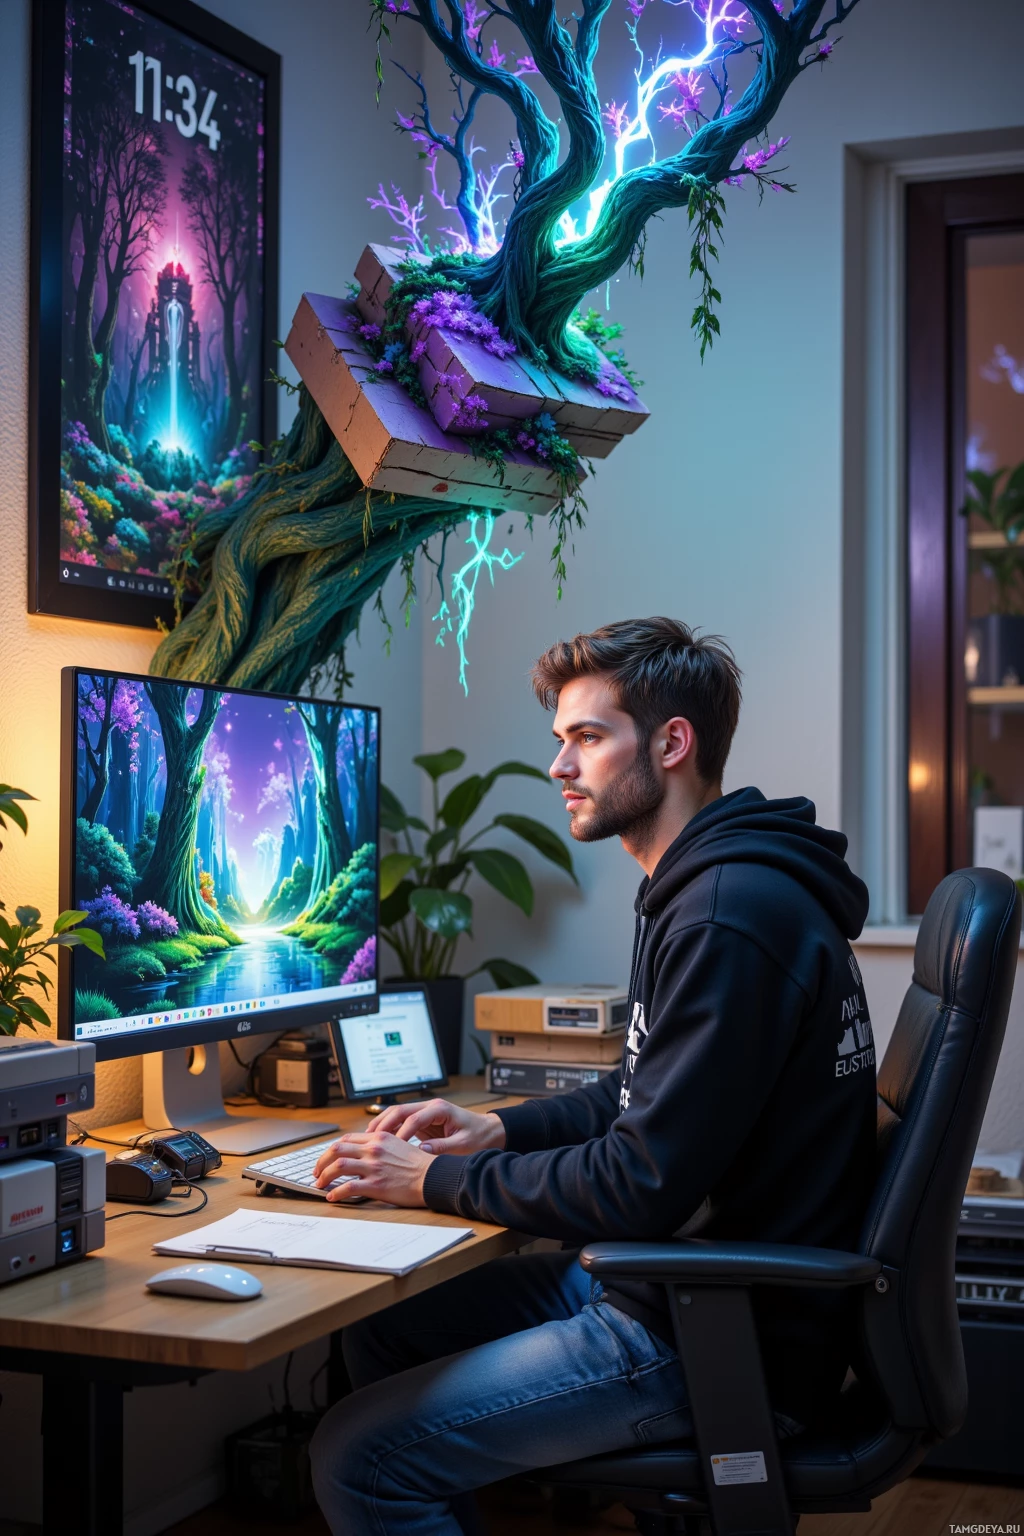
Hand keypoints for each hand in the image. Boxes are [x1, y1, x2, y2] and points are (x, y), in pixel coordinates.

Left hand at [313, 1131, 432, 1205]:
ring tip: (320, 1185)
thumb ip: (380, 1145)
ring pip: (338, 1166)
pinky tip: (332, 1198)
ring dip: (324, 1176)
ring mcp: (373, 1167)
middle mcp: (373, 1149)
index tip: (327, 1159)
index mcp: (379, 1138)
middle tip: (317, 1172)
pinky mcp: (375, 1185)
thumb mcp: (399, 1144)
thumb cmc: (420, 1164)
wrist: (433, 1177)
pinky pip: (347, 1187)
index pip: (346, 1139)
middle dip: (321, 1161)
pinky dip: (336, 1193)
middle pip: (336, 1149)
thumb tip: (364, 1152)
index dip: (332, 1149)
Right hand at [366, 1098, 506, 1154]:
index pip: (414, 1118)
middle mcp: (430, 1107)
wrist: (489, 1131)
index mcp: (440, 1109)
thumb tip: (421, 1150)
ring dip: (383, 1124)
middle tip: (370, 1139)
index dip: (401, 1133)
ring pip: (397, 1113)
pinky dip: (389, 1129)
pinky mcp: (423, 1121)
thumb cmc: (479, 1137)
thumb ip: (443, 1147)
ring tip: (368, 1138)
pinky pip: (401, 1122)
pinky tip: (379, 1140)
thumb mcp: (464, 1145)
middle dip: (384, 1124)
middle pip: (400, 1110)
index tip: (392, 1148)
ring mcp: (425, 1112)